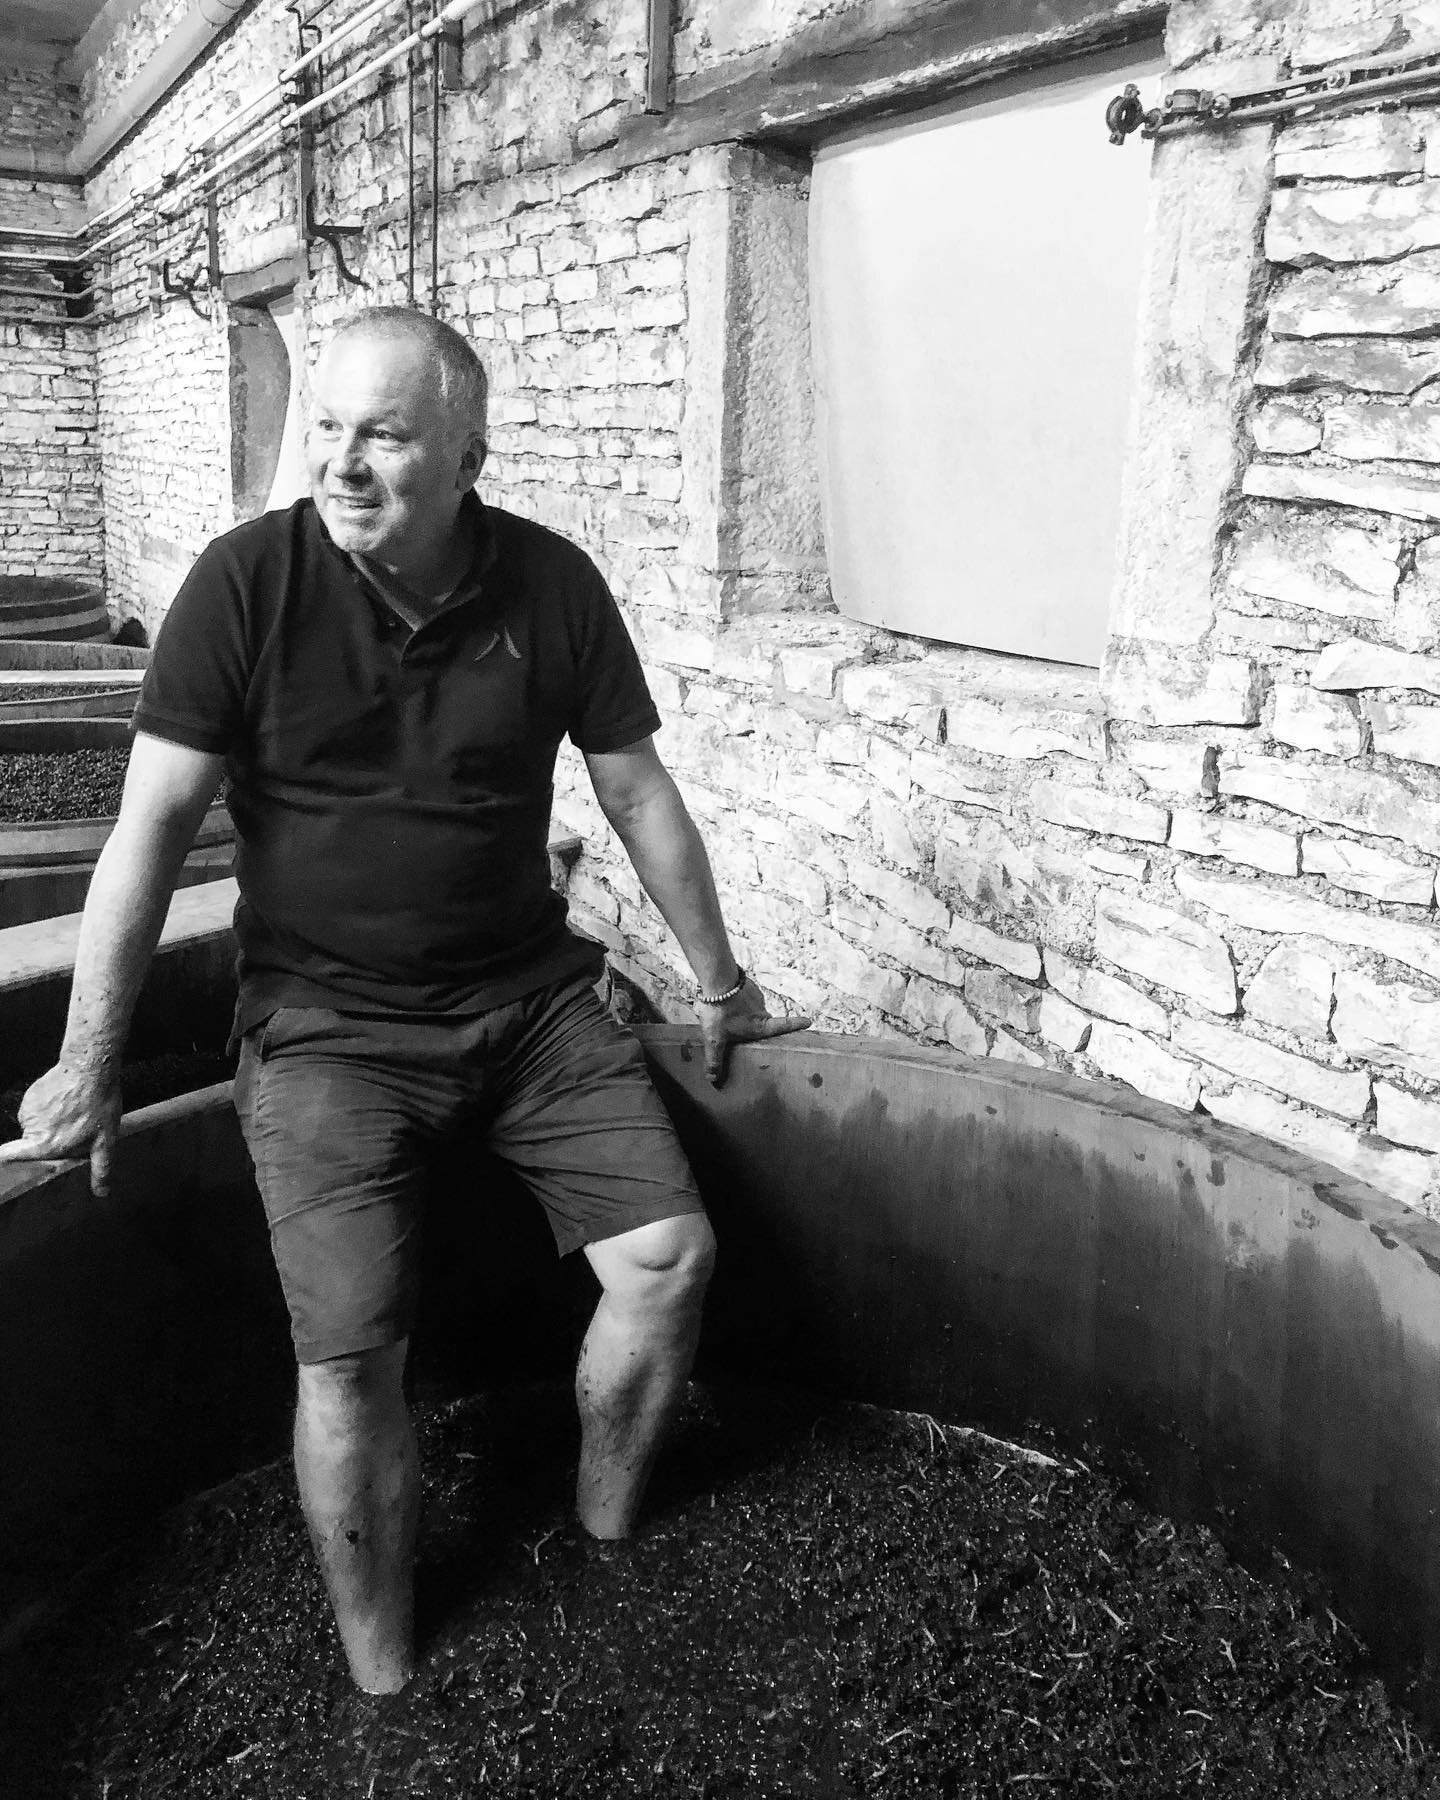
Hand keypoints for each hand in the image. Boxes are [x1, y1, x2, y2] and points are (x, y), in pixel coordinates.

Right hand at [0, 1061, 123, 1196]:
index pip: (10, 1157)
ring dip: (51, 1123)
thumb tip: (101, 1193)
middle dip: (49, 1141)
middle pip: (33, 1143)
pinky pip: (37, 1108)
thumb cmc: (98, 1104)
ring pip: (37, 1125)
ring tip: (74, 1112)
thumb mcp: (106, 1140)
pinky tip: (67, 1100)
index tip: (6, 1166)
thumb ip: (100, 1168)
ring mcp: (28, 1109)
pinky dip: (49, 1107)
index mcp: (44, 1144)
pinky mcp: (31, 1094)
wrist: (90, 1067)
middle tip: (73, 1131)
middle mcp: (31, 1128)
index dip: (7, 1162)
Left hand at [696, 975, 810, 1087]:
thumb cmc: (720, 1012)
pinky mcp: (745, 984)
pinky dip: (735, 998)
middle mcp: (762, 1010)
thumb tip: (713, 1079)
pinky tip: (722, 1001)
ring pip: (751, 1006)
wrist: (717, 980)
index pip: (782, 1026)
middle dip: (757, 1023)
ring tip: (725, 1014)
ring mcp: (755, 995)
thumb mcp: (714, 1039)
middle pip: (764, 1019)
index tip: (809, 1021)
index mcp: (760, 1025)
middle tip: (745, 1028)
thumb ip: (714, 1059)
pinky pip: (743, 994)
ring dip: (742, 1010)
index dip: (796, 1025)